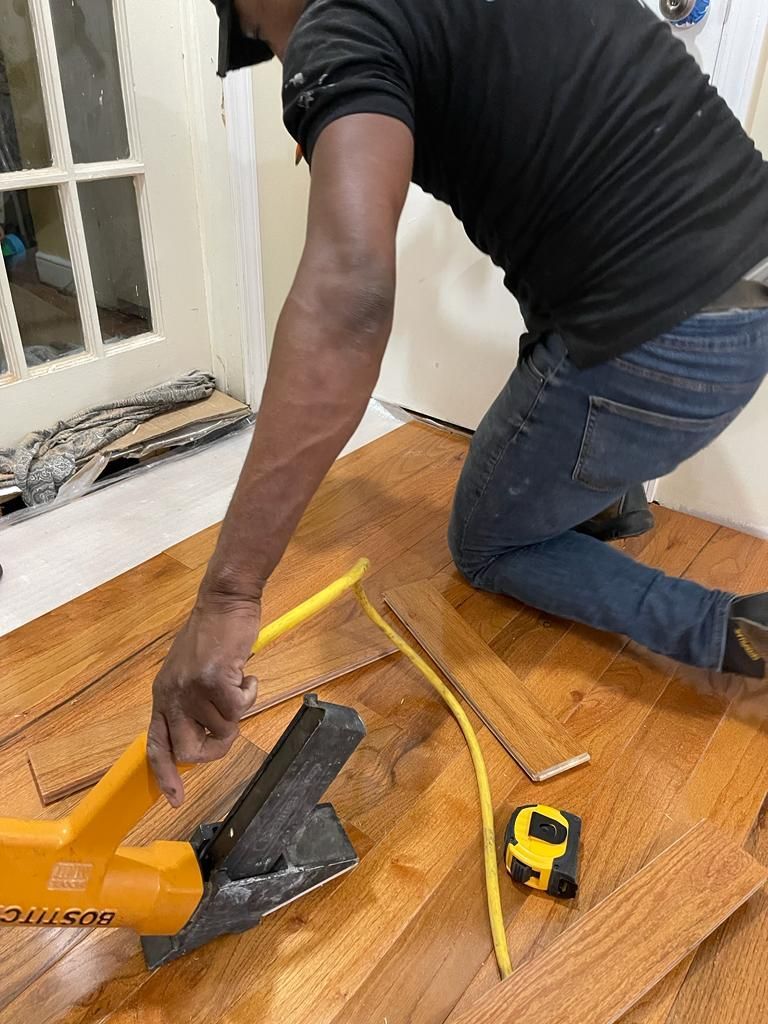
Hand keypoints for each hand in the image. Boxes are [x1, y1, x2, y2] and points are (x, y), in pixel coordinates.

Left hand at [147, 593, 260, 805]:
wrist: (224, 602)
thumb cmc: (212, 635)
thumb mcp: (189, 672)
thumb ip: (189, 703)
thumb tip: (202, 736)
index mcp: (163, 696)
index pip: (157, 745)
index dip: (166, 774)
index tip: (176, 798)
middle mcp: (172, 696)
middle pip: (191, 750)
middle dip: (217, 747)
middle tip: (230, 728)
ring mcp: (193, 690)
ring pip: (225, 728)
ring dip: (239, 709)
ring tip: (238, 682)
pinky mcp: (216, 681)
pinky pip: (241, 708)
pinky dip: (250, 693)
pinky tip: (246, 674)